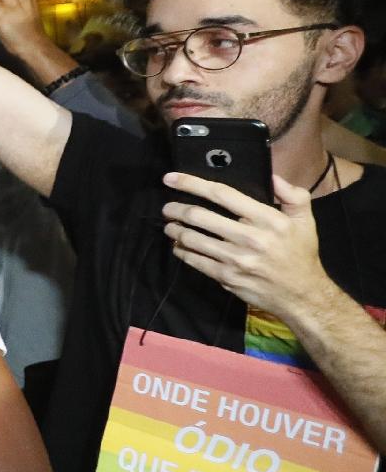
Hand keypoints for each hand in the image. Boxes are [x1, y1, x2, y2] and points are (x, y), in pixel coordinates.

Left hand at [161, 172, 338, 317]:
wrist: (302, 294)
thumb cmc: (300, 253)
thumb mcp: (305, 221)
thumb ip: (292, 195)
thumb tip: (273, 176)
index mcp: (268, 219)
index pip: (222, 194)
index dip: (192, 184)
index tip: (171, 178)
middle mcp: (250, 238)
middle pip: (200, 216)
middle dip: (176, 209)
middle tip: (167, 207)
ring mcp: (236, 259)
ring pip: (192, 239)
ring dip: (175, 230)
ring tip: (169, 225)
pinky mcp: (226, 277)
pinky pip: (195, 260)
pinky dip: (181, 250)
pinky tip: (178, 245)